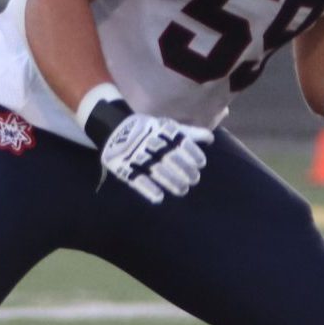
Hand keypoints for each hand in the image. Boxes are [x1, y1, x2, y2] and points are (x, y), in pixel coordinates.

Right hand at [99, 112, 214, 203]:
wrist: (113, 129)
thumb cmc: (148, 130)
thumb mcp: (165, 126)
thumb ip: (187, 133)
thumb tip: (210, 138)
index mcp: (159, 129)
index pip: (179, 141)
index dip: (191, 153)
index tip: (200, 164)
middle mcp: (147, 140)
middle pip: (169, 157)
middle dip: (184, 169)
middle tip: (194, 179)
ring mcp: (134, 154)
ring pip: (155, 169)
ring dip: (171, 181)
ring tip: (182, 190)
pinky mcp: (122, 166)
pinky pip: (136, 179)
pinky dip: (147, 189)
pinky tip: (159, 198)